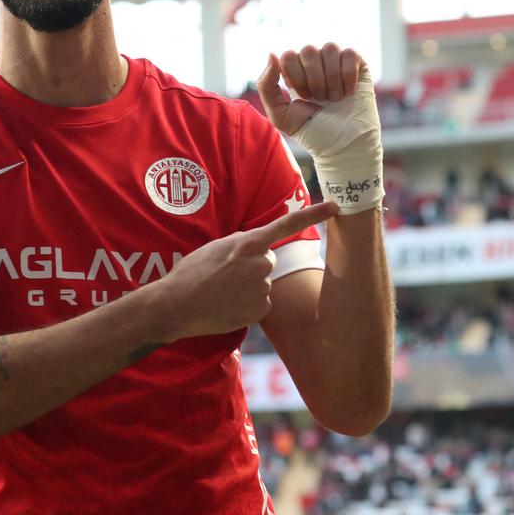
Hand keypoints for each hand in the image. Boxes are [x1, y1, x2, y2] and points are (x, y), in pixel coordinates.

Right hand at [158, 200, 338, 340]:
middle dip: (252, 266)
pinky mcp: (260, 309)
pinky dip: (248, 304)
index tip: (336, 206)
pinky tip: (228, 305)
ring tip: (223, 291)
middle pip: (268, 260)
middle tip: (226, 274)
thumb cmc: (191, 273)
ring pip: (263, 283)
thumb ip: (242, 244)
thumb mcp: (216, 247)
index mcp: (249, 243)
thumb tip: (257, 247)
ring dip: (248, 286)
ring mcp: (262, 287)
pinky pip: (261, 303)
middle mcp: (261, 263)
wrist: (177, 305)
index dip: (314, 214)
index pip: (287, 224)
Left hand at [257, 43, 383, 214]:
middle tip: (321, 99)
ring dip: (332, 79)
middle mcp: (314, 62)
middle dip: (315, 80)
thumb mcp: (280, 114)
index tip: (305, 98)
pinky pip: (349, 53)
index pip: (288, 55)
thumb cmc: (311, 131)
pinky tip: (348, 92)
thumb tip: (272, 53)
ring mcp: (335, 60)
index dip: (296, 78)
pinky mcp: (357, 63)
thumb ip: (266, 85)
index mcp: (294, 70)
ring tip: (335, 98)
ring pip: (329, 48)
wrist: (344, 145)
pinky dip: (348, 76)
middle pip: (308, 50)